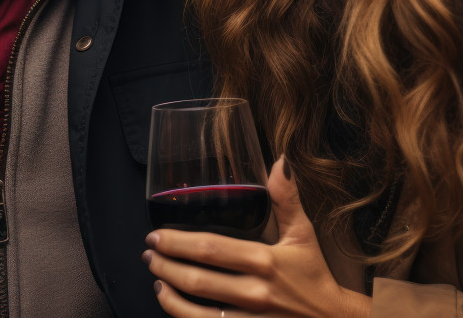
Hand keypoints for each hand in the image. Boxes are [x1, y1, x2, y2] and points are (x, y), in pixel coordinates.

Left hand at [143, 158, 370, 317]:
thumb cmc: (314, 276)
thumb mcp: (303, 234)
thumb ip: (286, 198)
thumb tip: (280, 160)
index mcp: (265, 261)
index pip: (211, 250)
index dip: (178, 243)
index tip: (156, 235)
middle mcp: (255, 292)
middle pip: (198, 280)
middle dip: (165, 264)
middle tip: (148, 253)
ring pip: (195, 311)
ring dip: (168, 293)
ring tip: (155, 275)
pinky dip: (181, 316)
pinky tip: (170, 301)